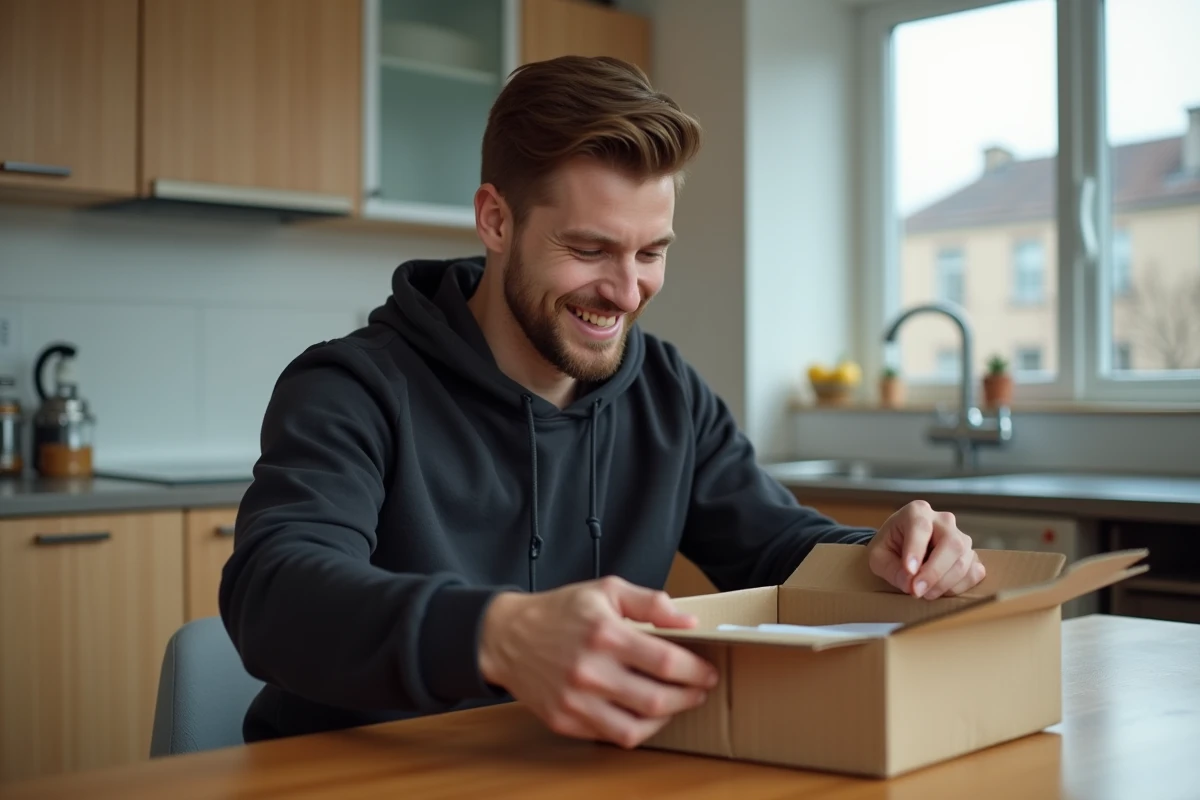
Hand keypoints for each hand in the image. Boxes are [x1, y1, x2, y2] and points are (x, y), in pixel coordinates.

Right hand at [478, 576, 718, 748]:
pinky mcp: (564, 721)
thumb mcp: (606, 590)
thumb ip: (650, 603)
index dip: (695, 670)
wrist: (507, 636)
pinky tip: (643, 714)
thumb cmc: (560, 611)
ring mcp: (575, 701)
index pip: (665, 661)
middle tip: (699, 690)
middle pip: (656, 700)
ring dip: (665, 719)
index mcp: (604, 634)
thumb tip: (688, 622)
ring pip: (636, 728)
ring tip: (674, 704)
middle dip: (688, 697)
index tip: (707, 671)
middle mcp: (590, 671)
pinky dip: (635, 728)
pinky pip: (611, 736)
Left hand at [866, 500, 984, 599]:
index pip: (921, 527)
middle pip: (951, 544)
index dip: (916, 550)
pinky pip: (974, 572)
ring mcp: (961, 537)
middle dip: (935, 572)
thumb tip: (910, 584)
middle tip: (917, 591)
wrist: (901, 547)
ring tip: (923, 593)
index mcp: (917, 512)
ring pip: (964, 560)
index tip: (909, 571)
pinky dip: (959, 586)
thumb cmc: (889, 547)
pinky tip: (940, 590)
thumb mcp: (878, 557)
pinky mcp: (971, 555)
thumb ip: (891, 569)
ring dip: (944, 583)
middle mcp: (943, 520)